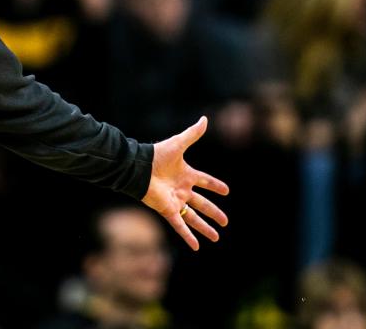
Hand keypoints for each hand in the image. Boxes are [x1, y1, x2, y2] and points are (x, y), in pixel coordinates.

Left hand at [142, 116, 228, 249]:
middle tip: (226, 221)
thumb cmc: (157, 155)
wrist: (138, 168)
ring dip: (204, 227)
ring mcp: (176, 201)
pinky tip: (196, 247)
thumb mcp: (178, 144)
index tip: (226, 191)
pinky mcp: (168, 210)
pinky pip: (180, 225)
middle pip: (202, 203)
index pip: (205, 181)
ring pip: (194, 217)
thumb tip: (205, 119)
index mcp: (186, 174)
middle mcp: (182, 189)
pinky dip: (188, 236)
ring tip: (217, 237)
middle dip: (214, 212)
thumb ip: (192, 134)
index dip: (215, 185)